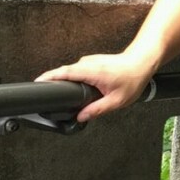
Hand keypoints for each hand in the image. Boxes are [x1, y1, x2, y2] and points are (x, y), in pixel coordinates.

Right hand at [34, 52, 155, 122]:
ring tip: (59, 92)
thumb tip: (81, 117)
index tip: (37, 82)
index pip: (65, 73)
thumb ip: (97, 110)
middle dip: (53, 81)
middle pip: (64, 72)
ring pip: (71, 72)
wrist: (142, 62)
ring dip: (65, 81)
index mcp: (92, 71)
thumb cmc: (132, 79)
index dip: (49, 77)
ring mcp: (89, 61)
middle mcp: (88, 63)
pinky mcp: (91, 62)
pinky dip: (74, 79)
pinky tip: (77, 88)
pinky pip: (78, 71)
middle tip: (43, 93)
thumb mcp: (116, 100)